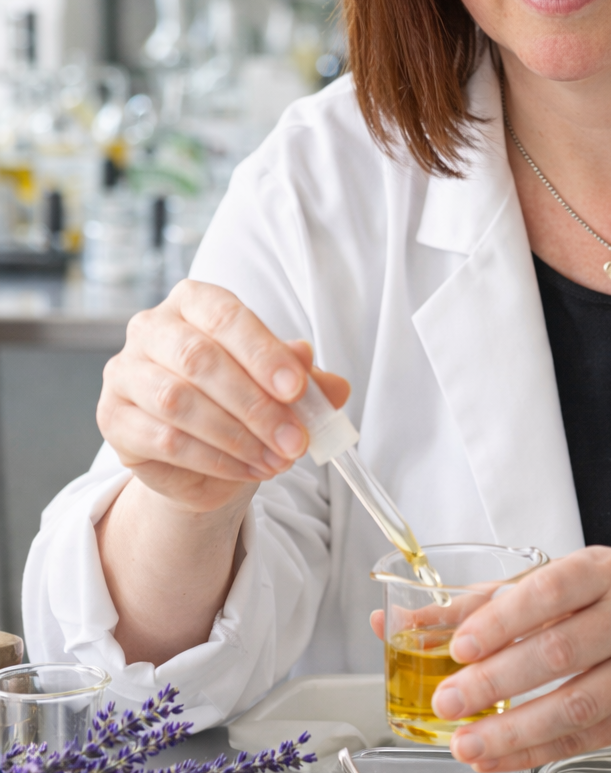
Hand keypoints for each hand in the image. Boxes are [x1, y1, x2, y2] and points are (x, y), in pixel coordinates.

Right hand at [98, 280, 349, 516]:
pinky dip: (214, 459)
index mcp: (193, 302)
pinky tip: (247, 470)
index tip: (298, 389)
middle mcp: (151, 328)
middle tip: (296, 440)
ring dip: (237, 436)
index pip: (226, 316)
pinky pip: (164, 440)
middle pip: (200, 359)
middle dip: (256, 405)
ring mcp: (124, 372)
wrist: (204, 456)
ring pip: (179, 402)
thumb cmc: (240, 402)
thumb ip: (304, 379)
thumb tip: (334, 387)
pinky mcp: (113, 418)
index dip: (264, 353)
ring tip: (277, 460)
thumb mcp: (280, 387)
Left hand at [421, 548, 610, 771]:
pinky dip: (537, 751)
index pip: (550, 592)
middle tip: (447, 702)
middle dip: (496, 682)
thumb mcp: (560, 580)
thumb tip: (404, 623)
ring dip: (514, 730)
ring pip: (577, 704)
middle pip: (560, 652)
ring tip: (465, 744)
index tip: (459, 646)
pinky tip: (498, 758)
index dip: (503, 620)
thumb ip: (484, 601)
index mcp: (604, 571)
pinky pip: (587, 738)